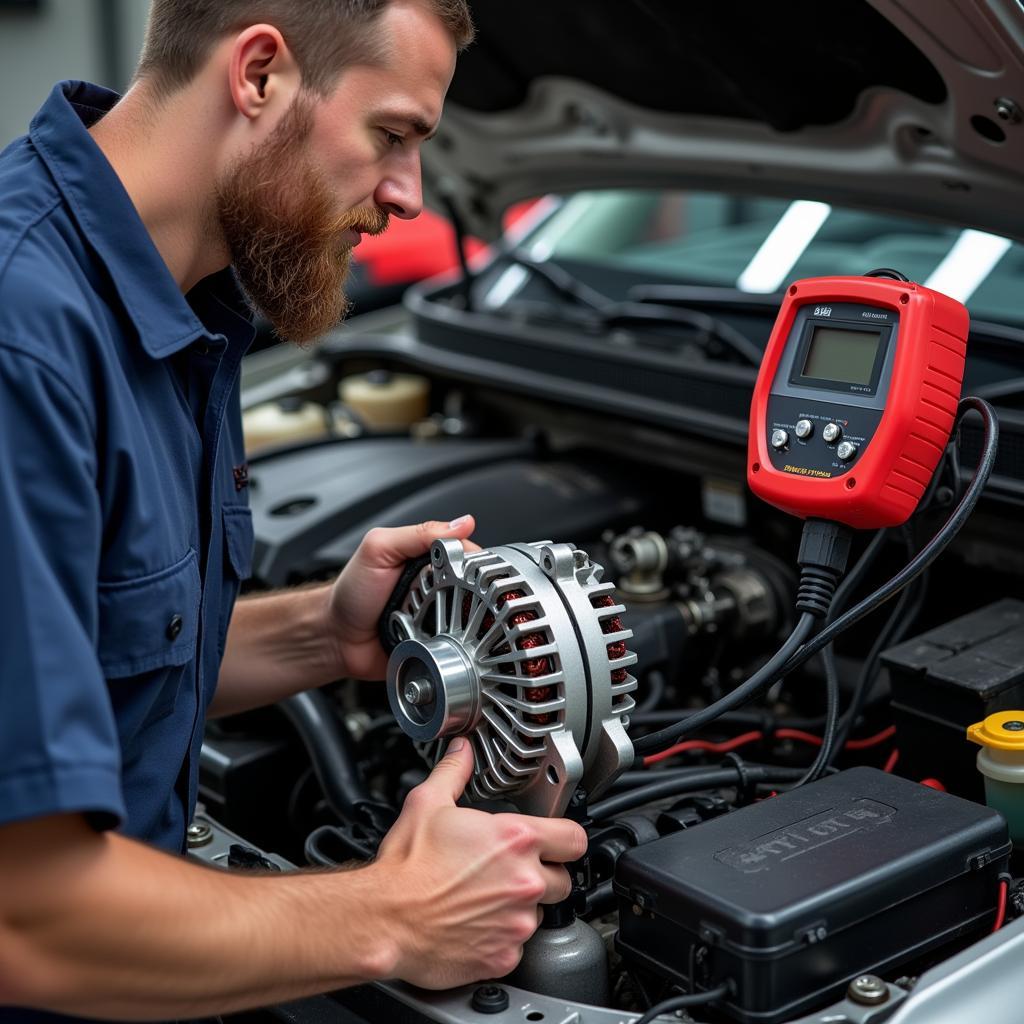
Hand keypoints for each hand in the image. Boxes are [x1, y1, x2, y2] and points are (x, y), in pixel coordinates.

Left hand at [326, 516, 477, 679]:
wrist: (335, 638)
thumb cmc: (351, 593)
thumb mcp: (379, 550)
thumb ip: (417, 533)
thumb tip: (461, 524)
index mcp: (427, 557)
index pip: (468, 553)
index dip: (474, 562)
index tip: (469, 573)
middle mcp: (436, 584)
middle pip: (474, 585)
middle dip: (466, 594)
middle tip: (444, 599)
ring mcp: (438, 613)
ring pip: (469, 617)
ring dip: (458, 621)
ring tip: (436, 620)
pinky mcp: (437, 641)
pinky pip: (456, 643)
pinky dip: (451, 643)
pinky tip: (439, 640)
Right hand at [369, 739, 586, 988]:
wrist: (385, 919)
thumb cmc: (406, 867)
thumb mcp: (428, 803)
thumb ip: (454, 772)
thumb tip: (462, 752)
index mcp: (516, 839)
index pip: (575, 838)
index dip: (565, 838)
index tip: (554, 841)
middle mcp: (525, 881)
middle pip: (562, 878)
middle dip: (542, 873)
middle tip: (511, 869)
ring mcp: (518, 922)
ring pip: (541, 913)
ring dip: (522, 906)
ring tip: (487, 896)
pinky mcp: (505, 956)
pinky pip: (518, 945)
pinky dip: (503, 937)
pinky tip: (477, 923)